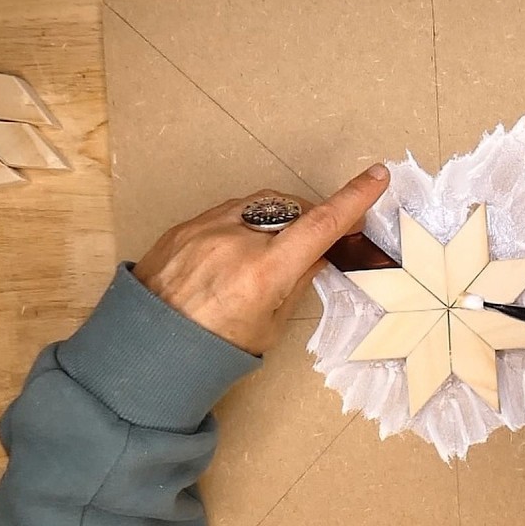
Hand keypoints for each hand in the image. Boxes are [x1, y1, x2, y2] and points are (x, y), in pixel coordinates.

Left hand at [134, 164, 389, 354]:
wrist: (147, 347)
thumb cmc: (213, 349)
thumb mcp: (269, 326)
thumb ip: (296, 284)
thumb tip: (316, 256)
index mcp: (263, 273)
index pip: (321, 225)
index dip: (354, 199)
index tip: (377, 176)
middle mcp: (236, 241)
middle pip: (293, 210)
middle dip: (309, 220)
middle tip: (314, 244)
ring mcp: (207, 228)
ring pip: (260, 206)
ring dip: (276, 220)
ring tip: (269, 252)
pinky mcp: (186, 226)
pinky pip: (228, 213)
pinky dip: (243, 225)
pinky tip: (236, 253)